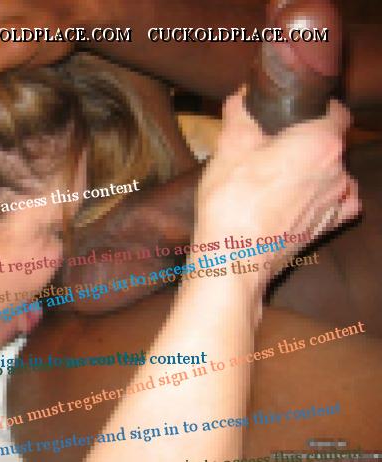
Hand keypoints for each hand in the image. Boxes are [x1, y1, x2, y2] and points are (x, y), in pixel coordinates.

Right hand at [195, 87, 359, 277]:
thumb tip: (244, 96)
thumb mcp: (228, 146)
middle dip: (304, 140)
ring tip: (276, 177)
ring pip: (332, 172)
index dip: (313, 107)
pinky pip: (337, 202)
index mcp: (321, 142)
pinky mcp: (328, 227)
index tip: (289, 113)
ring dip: (311, 169)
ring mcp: (337, 201)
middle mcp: (339, 170)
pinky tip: (298, 197)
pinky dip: (322, 195)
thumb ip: (240, 112)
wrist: (233, 259)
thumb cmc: (232, 201)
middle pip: (330, 142)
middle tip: (269, 147)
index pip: (335, 110)